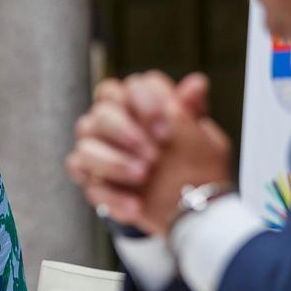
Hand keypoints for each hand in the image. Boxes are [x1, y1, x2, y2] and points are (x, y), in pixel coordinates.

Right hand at [67, 71, 225, 233]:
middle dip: (126, 133)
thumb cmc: (194, 164)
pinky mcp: (91, 178)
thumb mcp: (204, 138)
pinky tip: (136, 206)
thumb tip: (196, 83)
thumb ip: (193, 110)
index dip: (145, 105)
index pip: (131, 87)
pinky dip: (110, 195)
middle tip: (153, 156)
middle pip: (103, 112)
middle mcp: (114, 120)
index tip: (166, 131)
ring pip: (87, 146)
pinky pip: (86, 184)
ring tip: (143, 176)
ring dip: (114, 163)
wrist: (188, 206)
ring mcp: (98, 149)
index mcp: (141, 103)